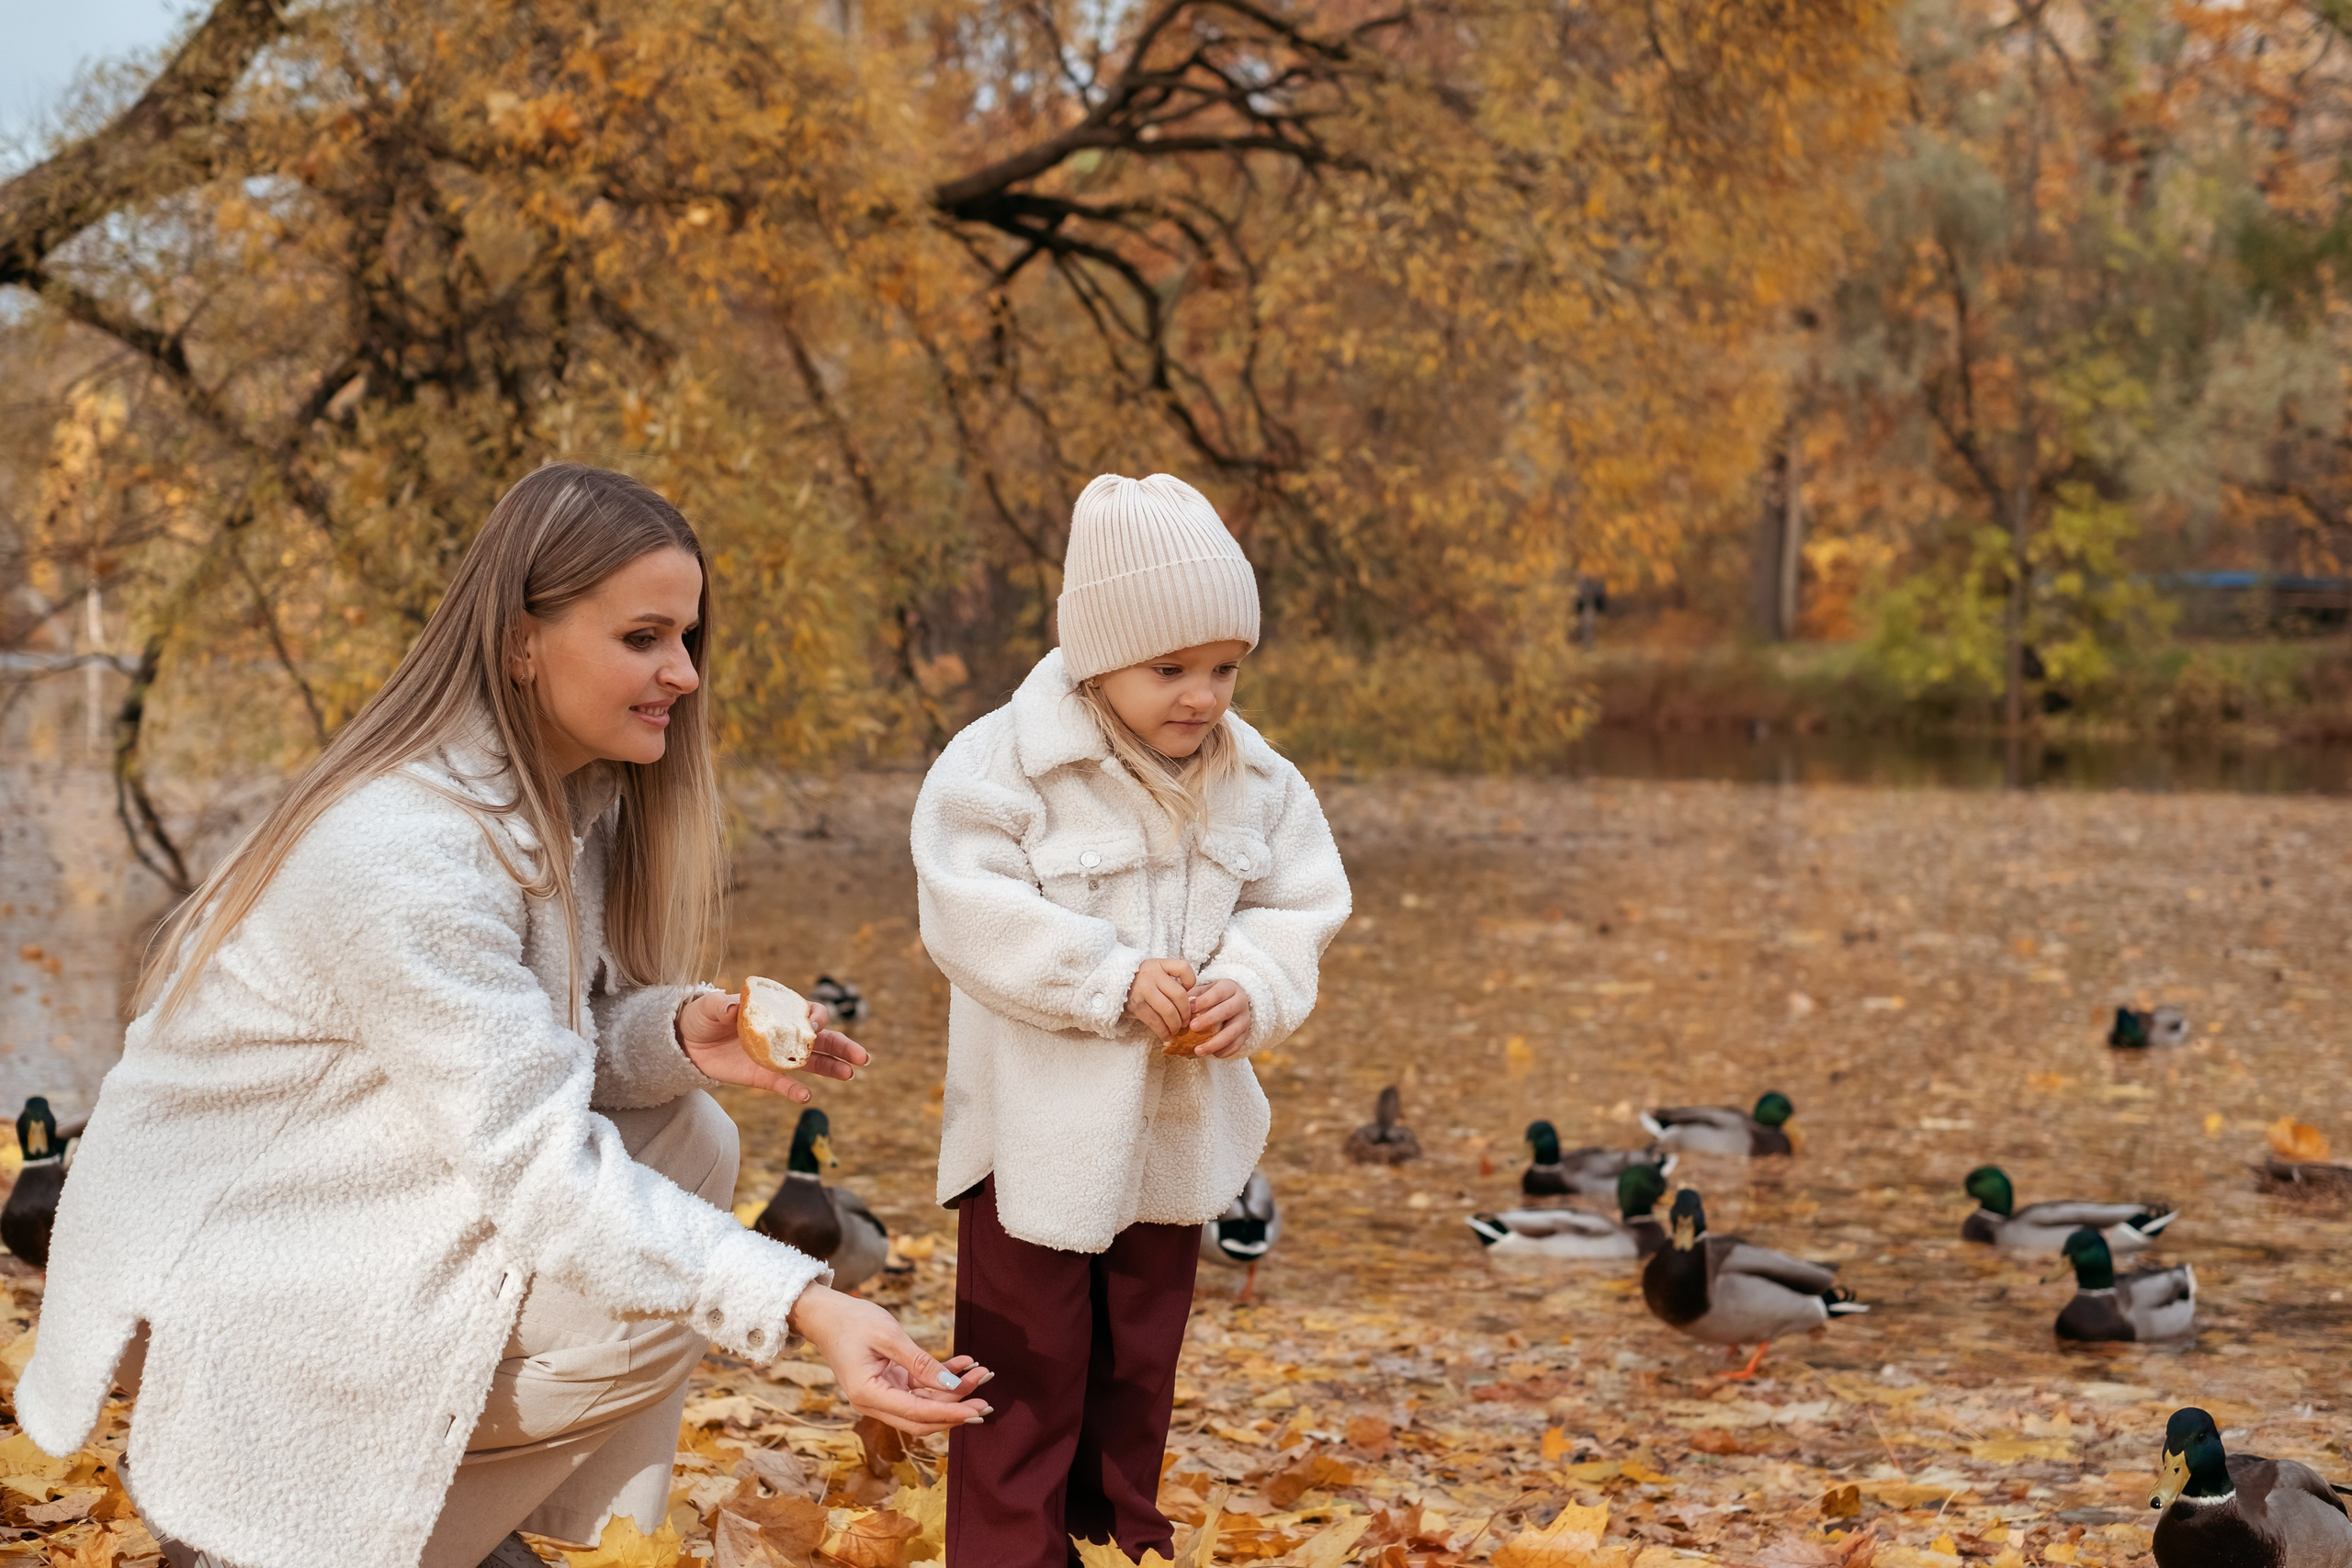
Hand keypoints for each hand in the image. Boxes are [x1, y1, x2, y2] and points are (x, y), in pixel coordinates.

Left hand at [677, 991, 867, 1103]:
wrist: (687, 1042)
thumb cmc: (704, 1016)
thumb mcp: (709, 1006)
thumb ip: (721, 1005)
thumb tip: (732, 1008)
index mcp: (778, 1011)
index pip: (807, 1012)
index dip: (816, 1018)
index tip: (814, 1025)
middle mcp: (785, 1034)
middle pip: (821, 1040)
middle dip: (843, 1046)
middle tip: (862, 1057)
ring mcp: (778, 1057)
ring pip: (813, 1063)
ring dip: (832, 1068)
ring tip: (850, 1075)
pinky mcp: (764, 1076)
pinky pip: (785, 1084)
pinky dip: (796, 1090)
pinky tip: (806, 1096)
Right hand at [788, 1283, 993, 1435]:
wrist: (825, 1315)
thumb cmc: (852, 1321)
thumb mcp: (888, 1336)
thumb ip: (920, 1362)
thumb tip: (951, 1385)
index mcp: (868, 1395)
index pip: (916, 1413)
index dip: (949, 1413)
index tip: (977, 1409)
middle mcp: (874, 1402)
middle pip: (922, 1418)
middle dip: (955, 1410)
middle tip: (986, 1402)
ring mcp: (881, 1396)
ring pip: (923, 1405)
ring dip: (952, 1393)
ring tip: (981, 1375)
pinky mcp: (888, 1385)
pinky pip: (918, 1389)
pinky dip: (940, 1379)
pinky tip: (963, 1365)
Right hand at [1126, 958, 1196, 1040]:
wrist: (1111, 982)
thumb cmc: (1138, 980)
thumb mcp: (1153, 972)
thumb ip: (1169, 982)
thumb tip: (1189, 1004)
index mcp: (1160, 965)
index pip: (1183, 968)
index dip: (1191, 981)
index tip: (1189, 992)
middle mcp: (1153, 975)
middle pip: (1179, 996)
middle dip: (1186, 1013)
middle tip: (1186, 1021)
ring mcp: (1144, 990)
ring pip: (1168, 1011)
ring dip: (1175, 1025)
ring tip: (1176, 1030)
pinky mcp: (1136, 1005)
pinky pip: (1155, 1021)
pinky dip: (1163, 1031)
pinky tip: (1166, 1035)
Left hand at [1183, 978, 1252, 1057]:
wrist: (1235, 1002)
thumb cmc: (1215, 996)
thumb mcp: (1206, 990)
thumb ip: (1194, 995)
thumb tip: (1179, 1004)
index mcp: (1229, 988)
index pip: (1218, 993)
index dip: (1204, 1001)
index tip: (1189, 1009)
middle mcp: (1240, 1002)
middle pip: (1226, 1011)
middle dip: (1208, 1020)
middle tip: (1192, 1027)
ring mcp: (1245, 1019)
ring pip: (1232, 1032)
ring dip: (1214, 1043)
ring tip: (1197, 1050)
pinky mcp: (1245, 1034)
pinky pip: (1236, 1046)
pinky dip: (1223, 1052)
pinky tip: (1210, 1054)